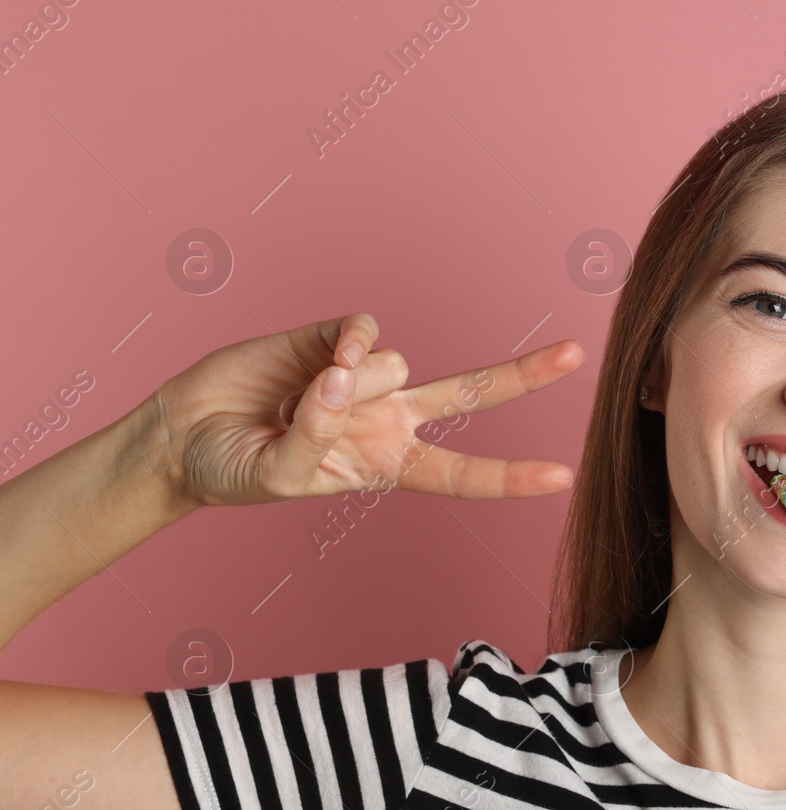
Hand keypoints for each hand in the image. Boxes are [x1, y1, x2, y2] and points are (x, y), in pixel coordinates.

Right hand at [151, 312, 583, 507]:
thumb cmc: (237, 469)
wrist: (185, 436)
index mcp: (390, 464)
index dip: (511, 477)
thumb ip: (315, 436)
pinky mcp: (334, 337)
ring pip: (397, 366)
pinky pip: (366, 331)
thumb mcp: (280, 475)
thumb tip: (342, 377)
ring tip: (297, 405)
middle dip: (525, 374)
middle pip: (472, 393)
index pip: (462, 473)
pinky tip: (317, 362)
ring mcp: (367, 376)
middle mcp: (391, 417)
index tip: (564, 478)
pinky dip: (347, 346)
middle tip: (576, 354)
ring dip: (350, 386)